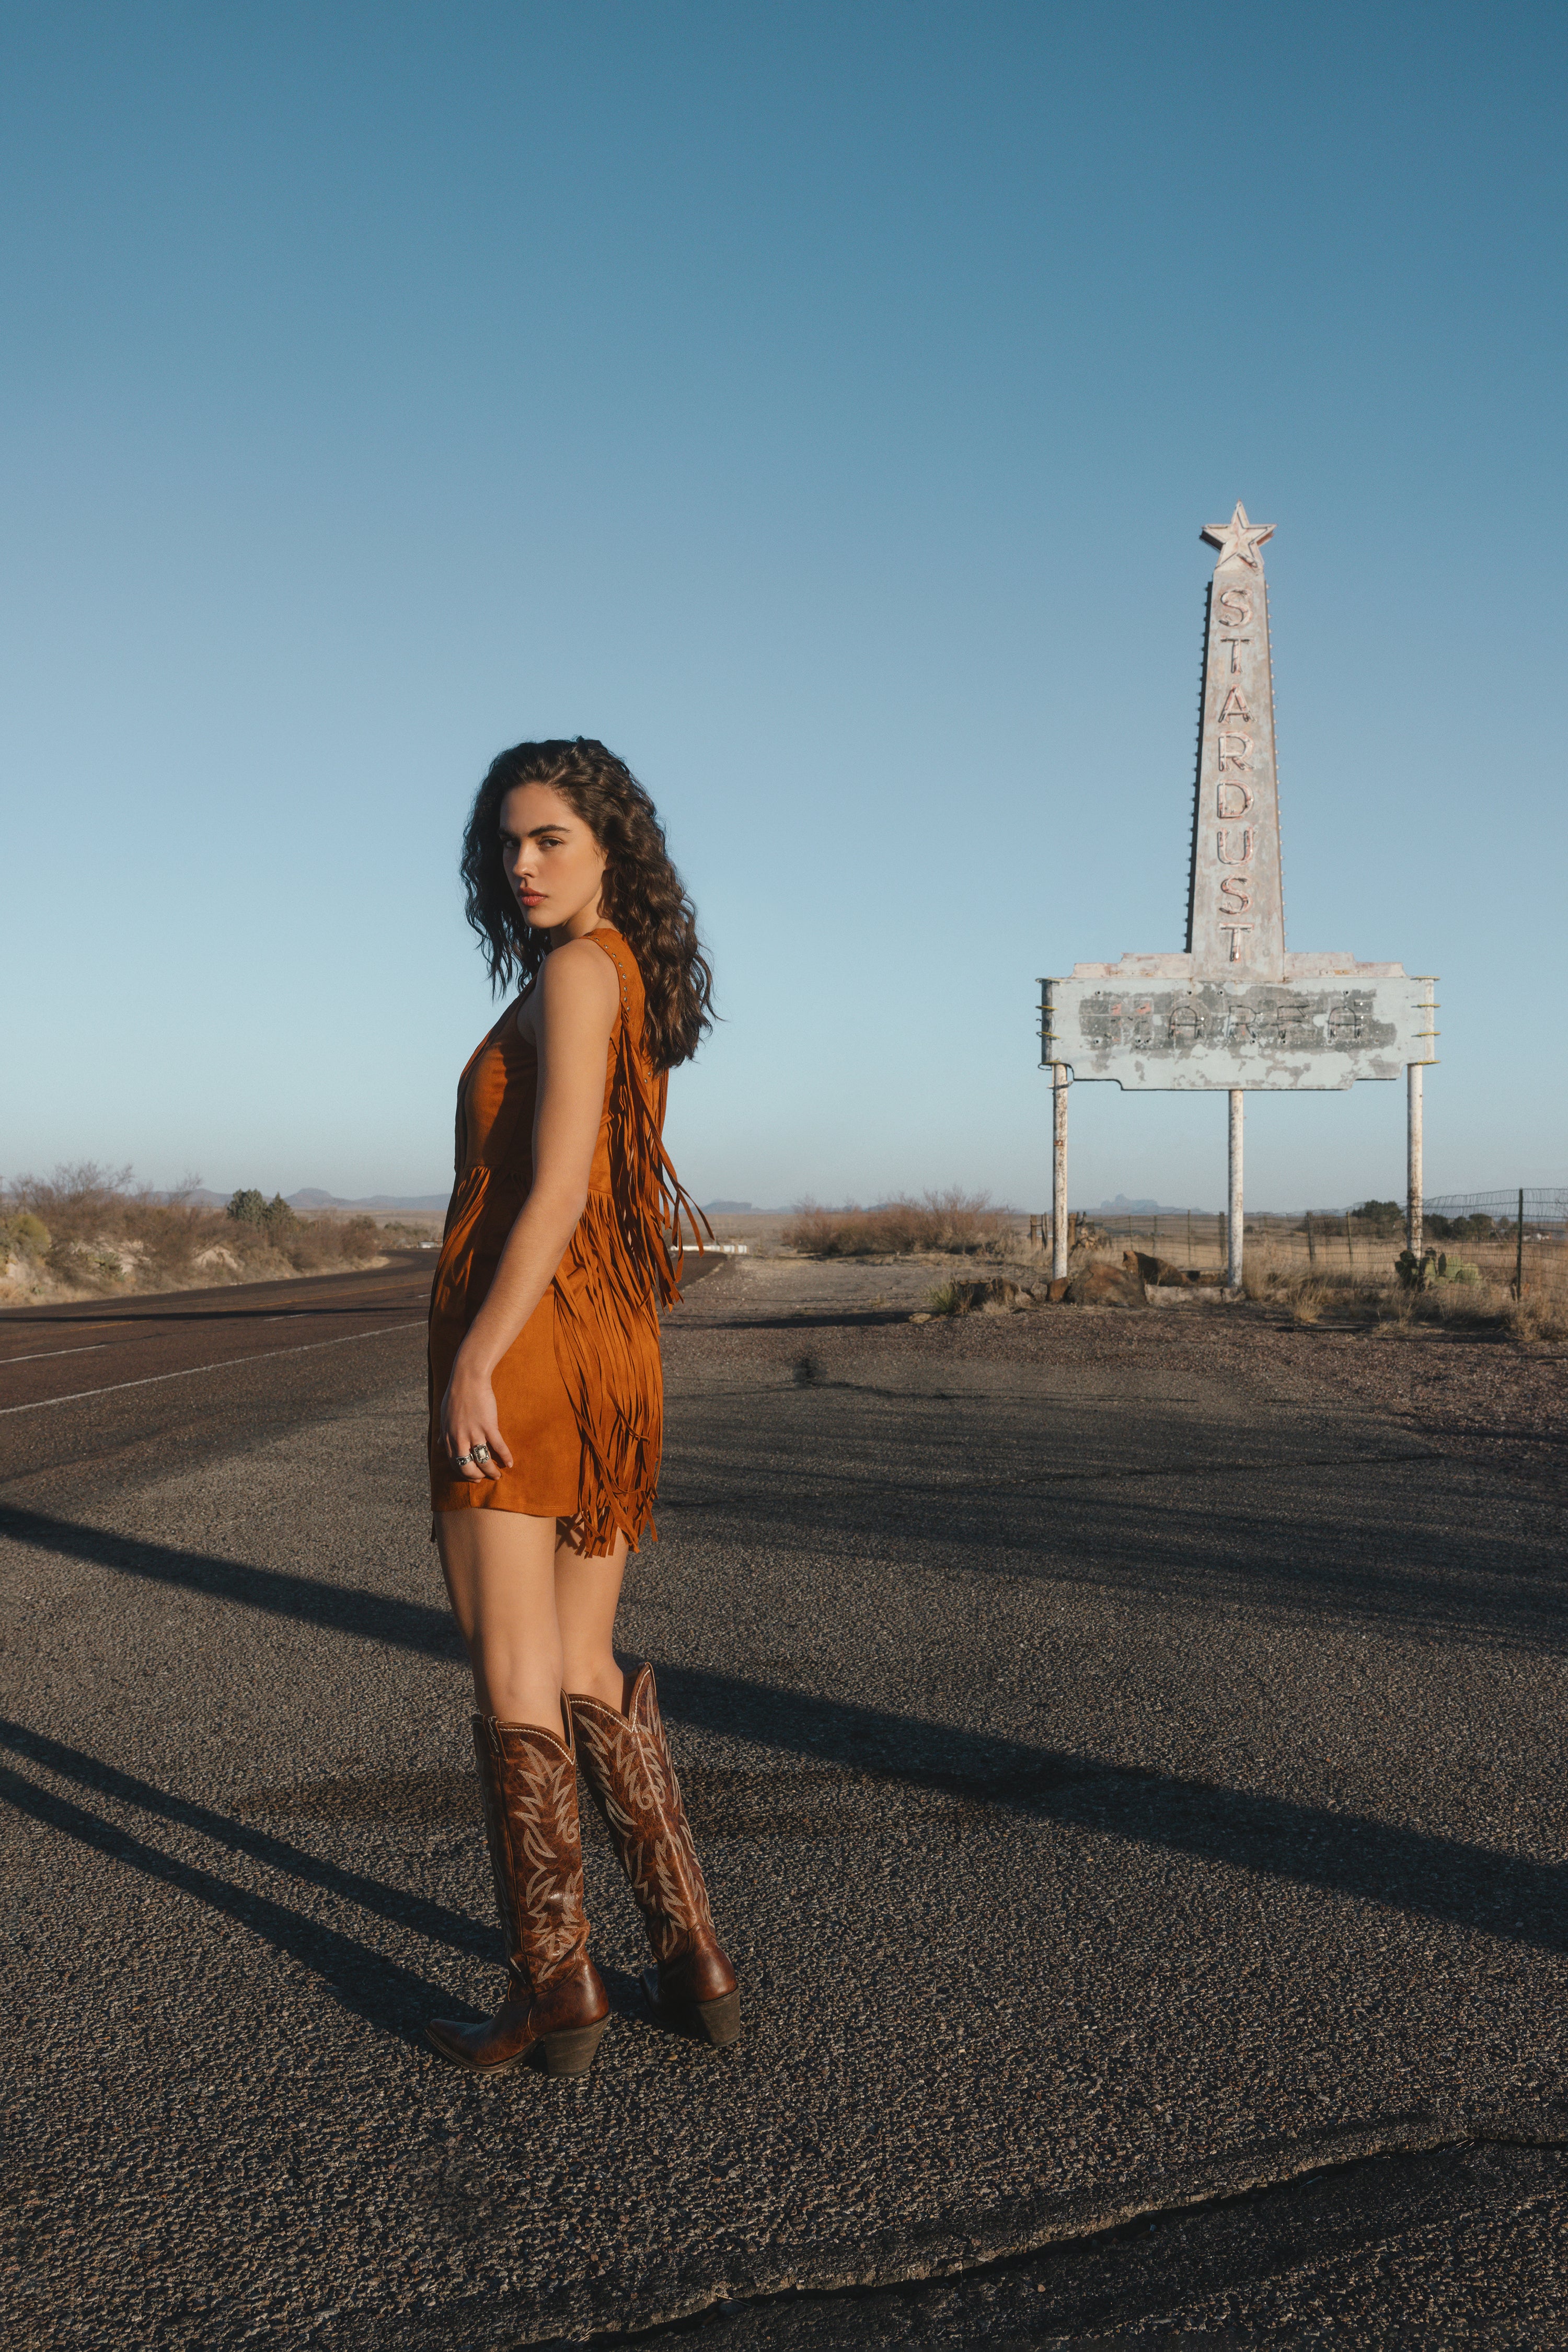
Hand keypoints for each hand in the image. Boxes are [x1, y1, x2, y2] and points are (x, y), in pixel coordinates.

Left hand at [441, 1350, 514, 1481]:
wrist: (468, 1379)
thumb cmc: (455, 1396)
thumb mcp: (444, 1417)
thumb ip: (444, 1433)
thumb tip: (440, 1444)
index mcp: (448, 1438)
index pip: (455, 1464)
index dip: (465, 1474)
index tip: (474, 1477)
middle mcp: (459, 1439)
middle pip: (467, 1467)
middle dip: (477, 1477)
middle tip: (485, 1479)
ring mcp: (474, 1433)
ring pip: (483, 1461)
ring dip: (491, 1471)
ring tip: (498, 1475)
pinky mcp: (488, 1426)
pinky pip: (498, 1447)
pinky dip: (505, 1457)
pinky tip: (510, 1463)